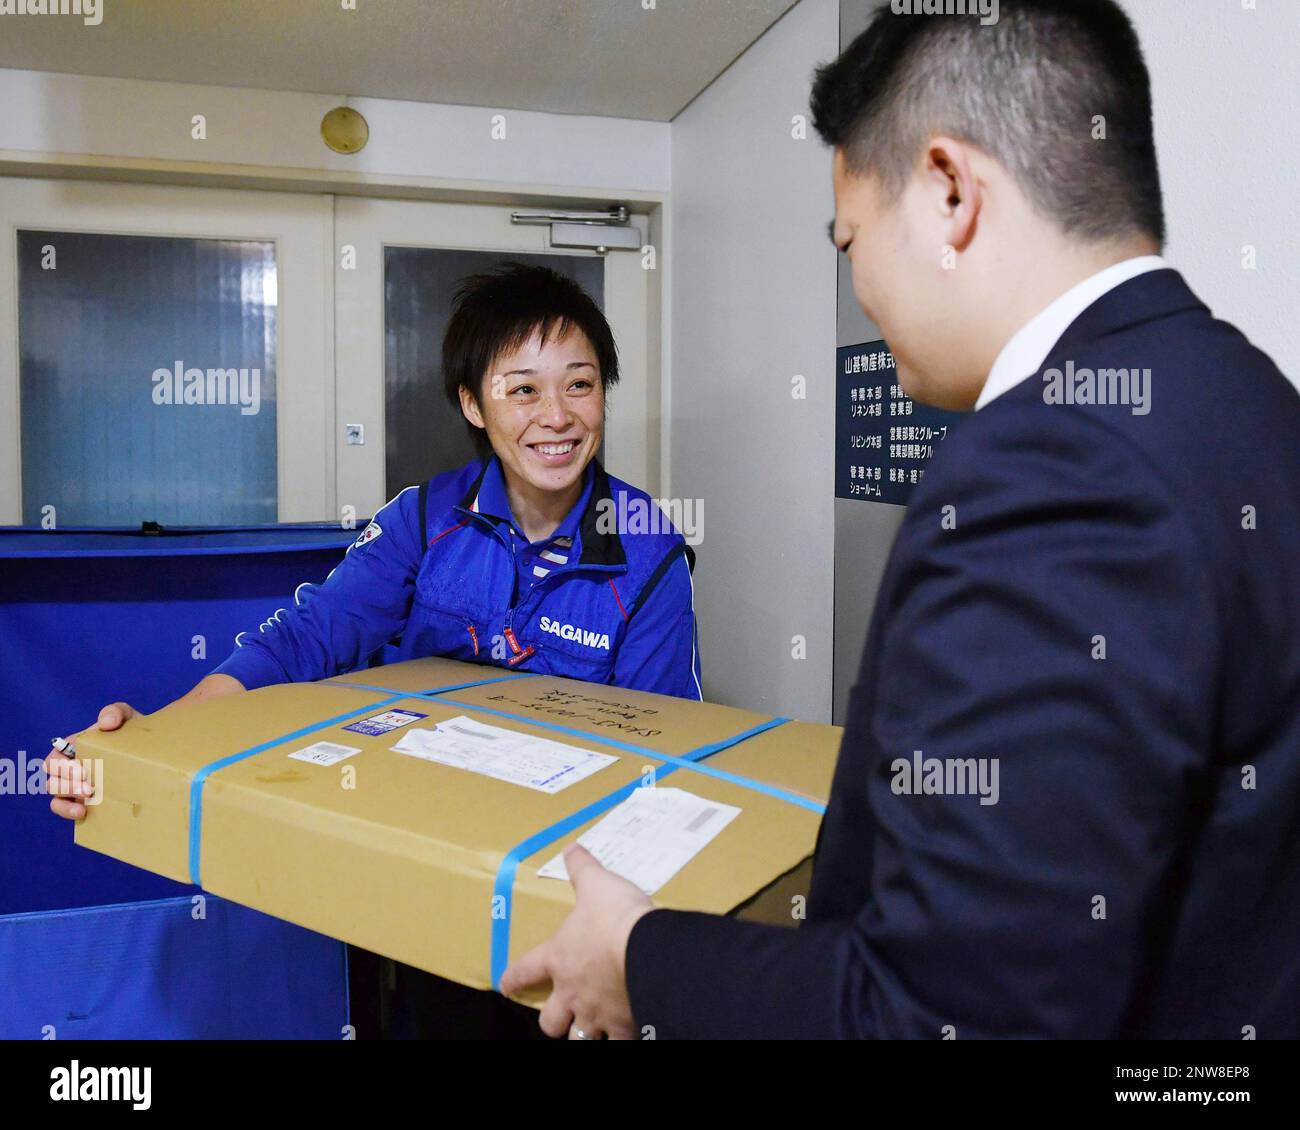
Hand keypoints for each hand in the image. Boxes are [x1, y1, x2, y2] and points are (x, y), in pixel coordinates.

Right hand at [46, 702, 135, 821]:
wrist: (153, 753)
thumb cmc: (133, 733)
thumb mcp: (127, 717)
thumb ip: (115, 712)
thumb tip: (105, 723)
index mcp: (74, 748)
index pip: (54, 757)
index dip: (61, 766)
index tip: (82, 768)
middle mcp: (71, 767)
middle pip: (53, 777)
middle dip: (67, 782)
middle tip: (89, 785)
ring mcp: (76, 785)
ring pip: (55, 793)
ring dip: (68, 795)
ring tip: (89, 794)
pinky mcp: (83, 800)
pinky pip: (63, 808)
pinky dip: (67, 811)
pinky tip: (82, 812)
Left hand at [501, 844, 653, 1039]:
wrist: (647, 951)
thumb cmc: (615, 917)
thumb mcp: (597, 884)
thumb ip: (583, 869)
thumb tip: (571, 849)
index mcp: (559, 958)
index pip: (524, 970)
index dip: (512, 977)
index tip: (505, 984)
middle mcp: (572, 993)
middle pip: (550, 1021)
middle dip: (553, 1021)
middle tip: (561, 1014)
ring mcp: (597, 1014)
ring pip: (580, 1039)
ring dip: (584, 1034)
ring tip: (594, 1029)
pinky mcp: (624, 1027)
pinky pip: (618, 1041)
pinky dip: (622, 1036)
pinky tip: (629, 1030)